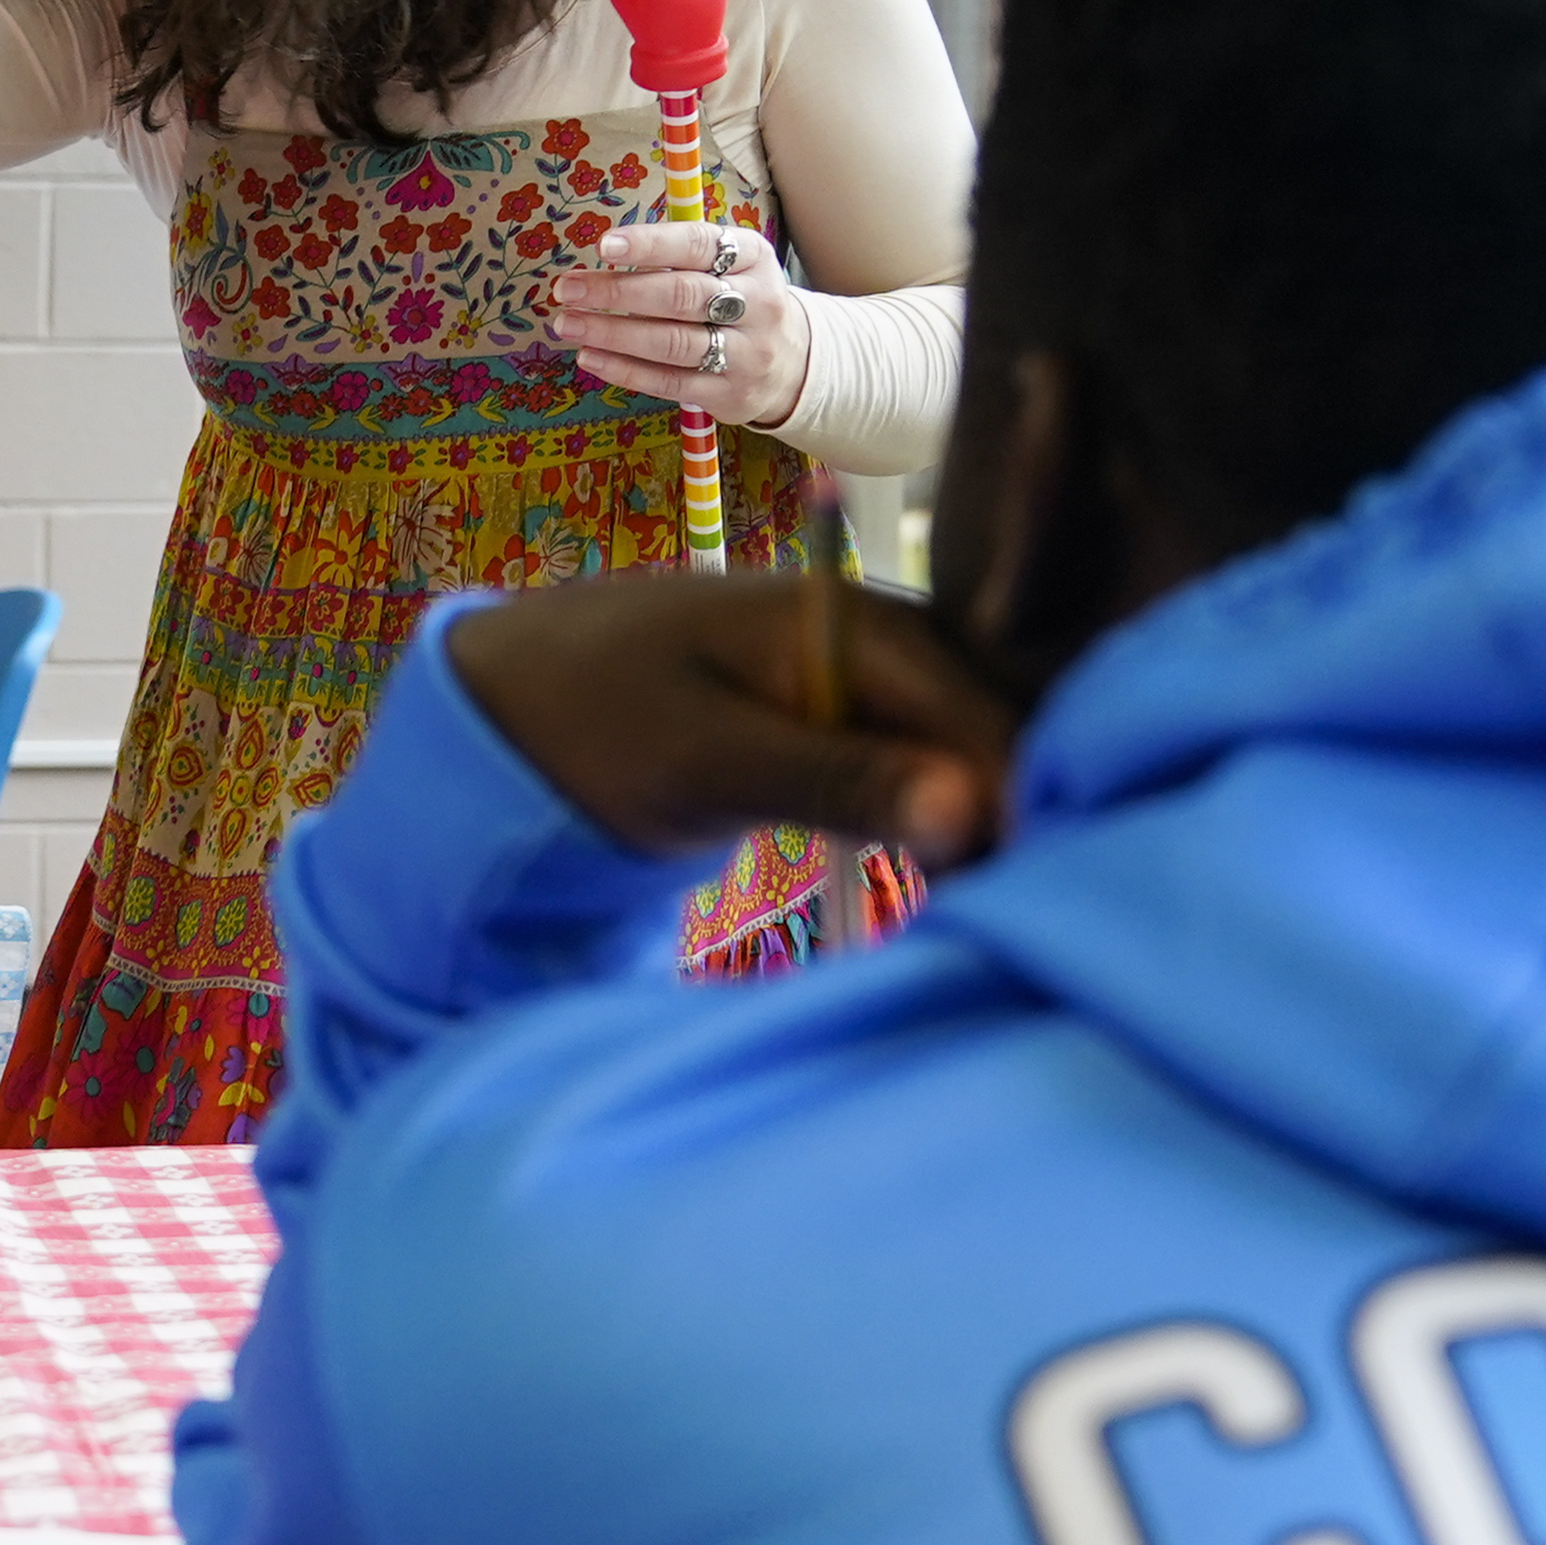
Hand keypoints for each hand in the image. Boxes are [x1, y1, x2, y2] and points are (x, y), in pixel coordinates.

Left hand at [443, 567, 1017, 867]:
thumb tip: (972, 809)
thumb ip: (837, 781)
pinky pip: (934, 769)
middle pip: (1001, 731)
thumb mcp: (705, 758)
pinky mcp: (857, 722)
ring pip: (975, 755)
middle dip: (1023, 818)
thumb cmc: (594, 717)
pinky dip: (945, 825)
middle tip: (1015, 919)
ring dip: (987, 828)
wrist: (510, 695)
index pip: (988, 720)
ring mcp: (878, 680)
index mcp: (863, 625)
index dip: (1023, 809)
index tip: (1035, 900)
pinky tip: (947, 888)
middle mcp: (892, 639)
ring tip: (988, 915)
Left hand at [545, 220, 809, 425]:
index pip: (699, 245)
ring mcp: (746, 353)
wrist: (794, 364)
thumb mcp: (734, 264)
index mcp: (754, 258)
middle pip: (681, 296)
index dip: (651, 245)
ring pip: (672, 342)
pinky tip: (590, 356)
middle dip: (617, 291)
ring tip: (567, 323)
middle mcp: (757, 304)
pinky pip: (669, 382)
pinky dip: (624, 369)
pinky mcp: (729, 394)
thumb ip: (683, 254)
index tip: (604, 245)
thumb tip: (609, 249)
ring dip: (612, 332)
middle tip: (568, 288)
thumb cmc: (741, 302)